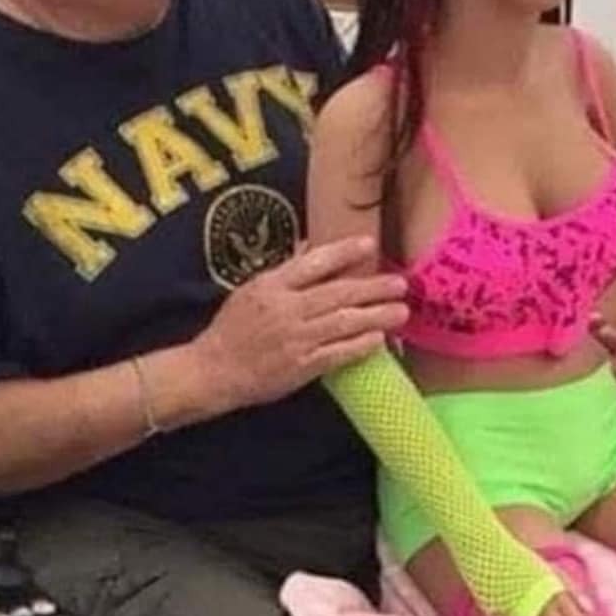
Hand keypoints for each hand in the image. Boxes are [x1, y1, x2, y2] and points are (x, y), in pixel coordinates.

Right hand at [201, 237, 409, 410]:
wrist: (214, 370)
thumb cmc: (232, 328)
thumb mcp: (252, 290)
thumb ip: (286, 271)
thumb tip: (312, 247)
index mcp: (272, 286)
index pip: (313, 263)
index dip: (343, 252)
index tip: (371, 245)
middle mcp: (286, 309)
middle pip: (337, 293)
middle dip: (373, 287)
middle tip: (401, 284)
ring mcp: (296, 339)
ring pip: (343, 323)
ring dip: (376, 316)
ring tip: (401, 311)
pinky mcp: (301, 367)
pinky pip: (337, 354)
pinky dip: (359, 346)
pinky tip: (379, 340)